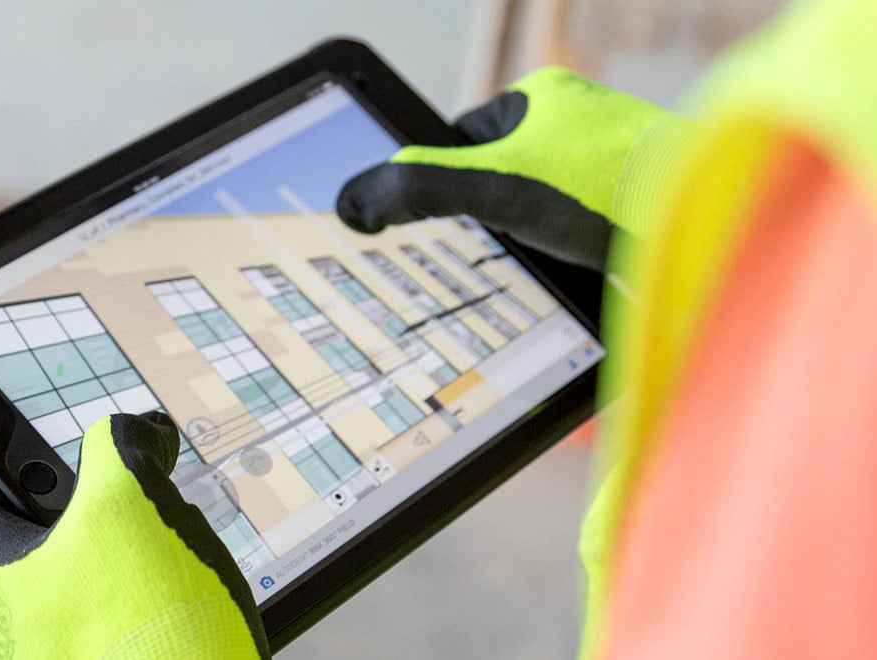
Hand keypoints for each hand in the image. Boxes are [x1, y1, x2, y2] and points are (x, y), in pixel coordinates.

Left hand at [0, 412, 268, 658]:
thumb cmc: (149, 622)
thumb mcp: (134, 500)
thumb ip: (120, 447)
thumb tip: (132, 431)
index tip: (34, 464)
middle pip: (20, 554)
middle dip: (76, 528)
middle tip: (125, 521)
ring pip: (64, 598)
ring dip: (110, 576)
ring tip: (161, 575)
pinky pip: (93, 640)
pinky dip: (128, 620)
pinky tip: (172, 616)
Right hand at [337, 66, 692, 270]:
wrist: (709, 231)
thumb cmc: (609, 192)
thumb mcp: (494, 187)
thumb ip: (418, 190)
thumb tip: (354, 200)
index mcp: (544, 98)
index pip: (463, 140)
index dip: (445, 185)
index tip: (442, 224)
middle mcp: (581, 123)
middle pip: (501, 177)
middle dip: (491, 216)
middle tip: (491, 252)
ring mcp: (612, 162)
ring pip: (542, 205)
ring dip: (531, 239)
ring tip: (537, 264)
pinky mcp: (636, 202)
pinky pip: (580, 228)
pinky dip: (570, 252)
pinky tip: (573, 272)